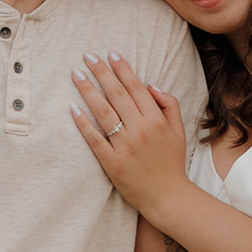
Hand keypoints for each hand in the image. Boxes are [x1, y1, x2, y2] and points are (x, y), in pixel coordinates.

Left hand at [70, 53, 189, 223]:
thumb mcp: (179, 130)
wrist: (168, 197)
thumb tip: (150, 85)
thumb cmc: (172, 162)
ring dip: (88, 90)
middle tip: (88, 56)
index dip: (122, 69)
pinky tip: (72, 108)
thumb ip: (169, 104)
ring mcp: (124, 146)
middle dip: (101, 72)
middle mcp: (140, 130)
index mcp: (156, 120)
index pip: (135, 87)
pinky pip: (94, 139)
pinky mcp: (111, 162)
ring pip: (103, 112)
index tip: (110, 53)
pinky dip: (83, 123)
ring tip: (76, 74)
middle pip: (116, 95)